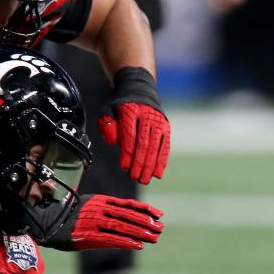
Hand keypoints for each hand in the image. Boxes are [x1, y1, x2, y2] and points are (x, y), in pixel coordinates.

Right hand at [61, 194, 162, 250]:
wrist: (45, 223)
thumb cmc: (66, 216)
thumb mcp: (87, 207)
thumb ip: (104, 210)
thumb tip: (122, 218)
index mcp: (99, 200)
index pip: (127, 204)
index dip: (144, 209)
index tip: (159, 214)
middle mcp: (98, 209)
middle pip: (128, 215)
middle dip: (146, 222)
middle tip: (160, 228)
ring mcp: (93, 221)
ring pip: (122, 226)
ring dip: (140, 232)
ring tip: (154, 238)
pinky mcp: (87, 234)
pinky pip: (109, 238)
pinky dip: (124, 241)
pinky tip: (137, 244)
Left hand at [99, 68, 170, 183]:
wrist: (141, 93)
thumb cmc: (121, 108)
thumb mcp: (108, 111)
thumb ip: (107, 124)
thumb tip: (112, 141)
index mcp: (131, 111)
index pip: (130, 134)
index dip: (127, 152)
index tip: (123, 167)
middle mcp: (148, 116)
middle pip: (144, 143)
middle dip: (139, 162)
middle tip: (134, 177)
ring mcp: (159, 122)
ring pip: (156, 146)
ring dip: (151, 165)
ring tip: (144, 180)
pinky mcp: (166, 128)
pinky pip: (165, 146)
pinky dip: (162, 161)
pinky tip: (157, 174)